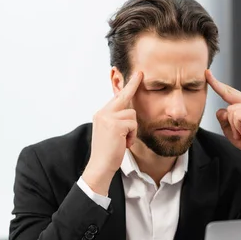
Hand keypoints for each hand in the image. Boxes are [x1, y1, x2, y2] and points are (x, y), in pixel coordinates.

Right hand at [82, 71, 141, 195]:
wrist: (100, 166)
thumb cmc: (108, 152)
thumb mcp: (111, 133)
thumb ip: (116, 120)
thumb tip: (129, 111)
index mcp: (101, 114)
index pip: (116, 97)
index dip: (126, 87)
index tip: (135, 75)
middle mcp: (103, 113)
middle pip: (123, 97)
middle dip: (132, 85)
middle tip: (140, 73)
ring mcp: (108, 117)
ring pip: (132, 114)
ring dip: (133, 129)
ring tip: (124, 141)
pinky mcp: (115, 124)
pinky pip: (133, 124)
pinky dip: (132, 135)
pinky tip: (124, 143)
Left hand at [206, 69, 240, 181]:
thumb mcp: (228, 127)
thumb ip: (223, 117)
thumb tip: (221, 109)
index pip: (228, 91)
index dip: (216, 83)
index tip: (206, 73)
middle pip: (228, 99)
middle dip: (229, 118)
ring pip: (230, 110)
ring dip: (233, 125)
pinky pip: (235, 116)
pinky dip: (236, 127)